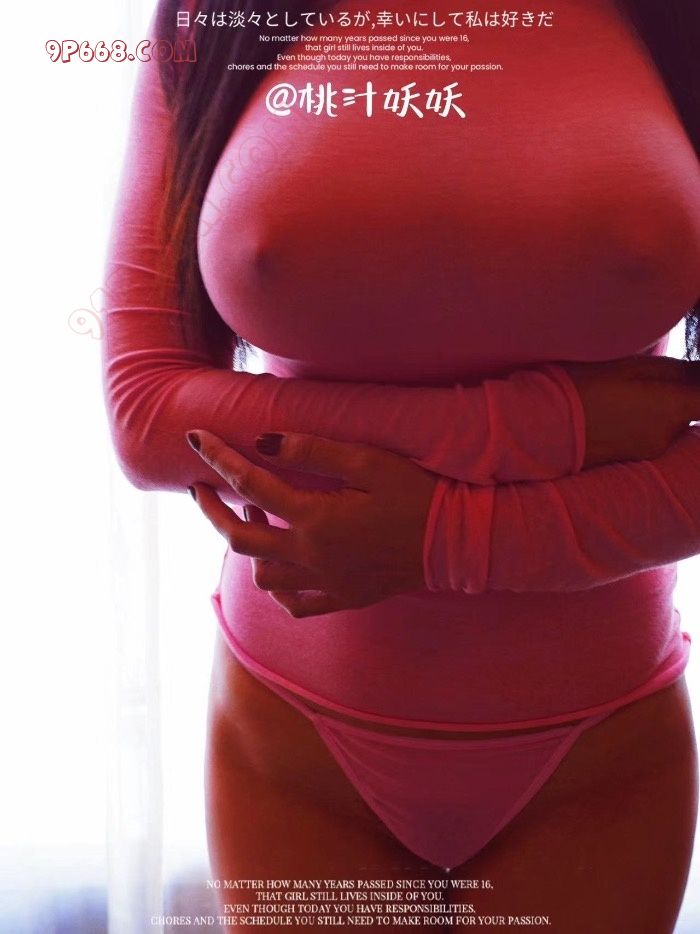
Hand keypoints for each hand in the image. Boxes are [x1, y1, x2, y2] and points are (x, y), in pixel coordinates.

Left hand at [186, 428, 438, 617]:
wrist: (457, 542)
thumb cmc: (418, 494)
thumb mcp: (368, 461)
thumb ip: (312, 451)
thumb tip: (262, 441)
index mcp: (316, 518)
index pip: (250, 484)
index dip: (218, 458)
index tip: (196, 438)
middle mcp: (313, 556)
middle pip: (240, 538)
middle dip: (210, 511)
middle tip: (199, 489)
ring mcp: (327, 582)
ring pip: (263, 576)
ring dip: (248, 545)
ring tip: (256, 516)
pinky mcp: (344, 597)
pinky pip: (296, 605)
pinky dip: (278, 587)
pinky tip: (282, 563)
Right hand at [562, 356, 699, 467]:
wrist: (546, 425)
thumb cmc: (586, 386)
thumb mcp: (634, 367)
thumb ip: (680, 371)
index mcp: (673, 407)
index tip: (691, 379)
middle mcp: (669, 435)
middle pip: (692, 411)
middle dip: (681, 394)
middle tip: (651, 378)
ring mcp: (653, 450)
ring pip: (674, 423)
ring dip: (663, 408)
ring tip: (629, 393)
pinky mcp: (637, 458)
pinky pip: (655, 435)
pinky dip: (647, 422)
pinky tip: (620, 411)